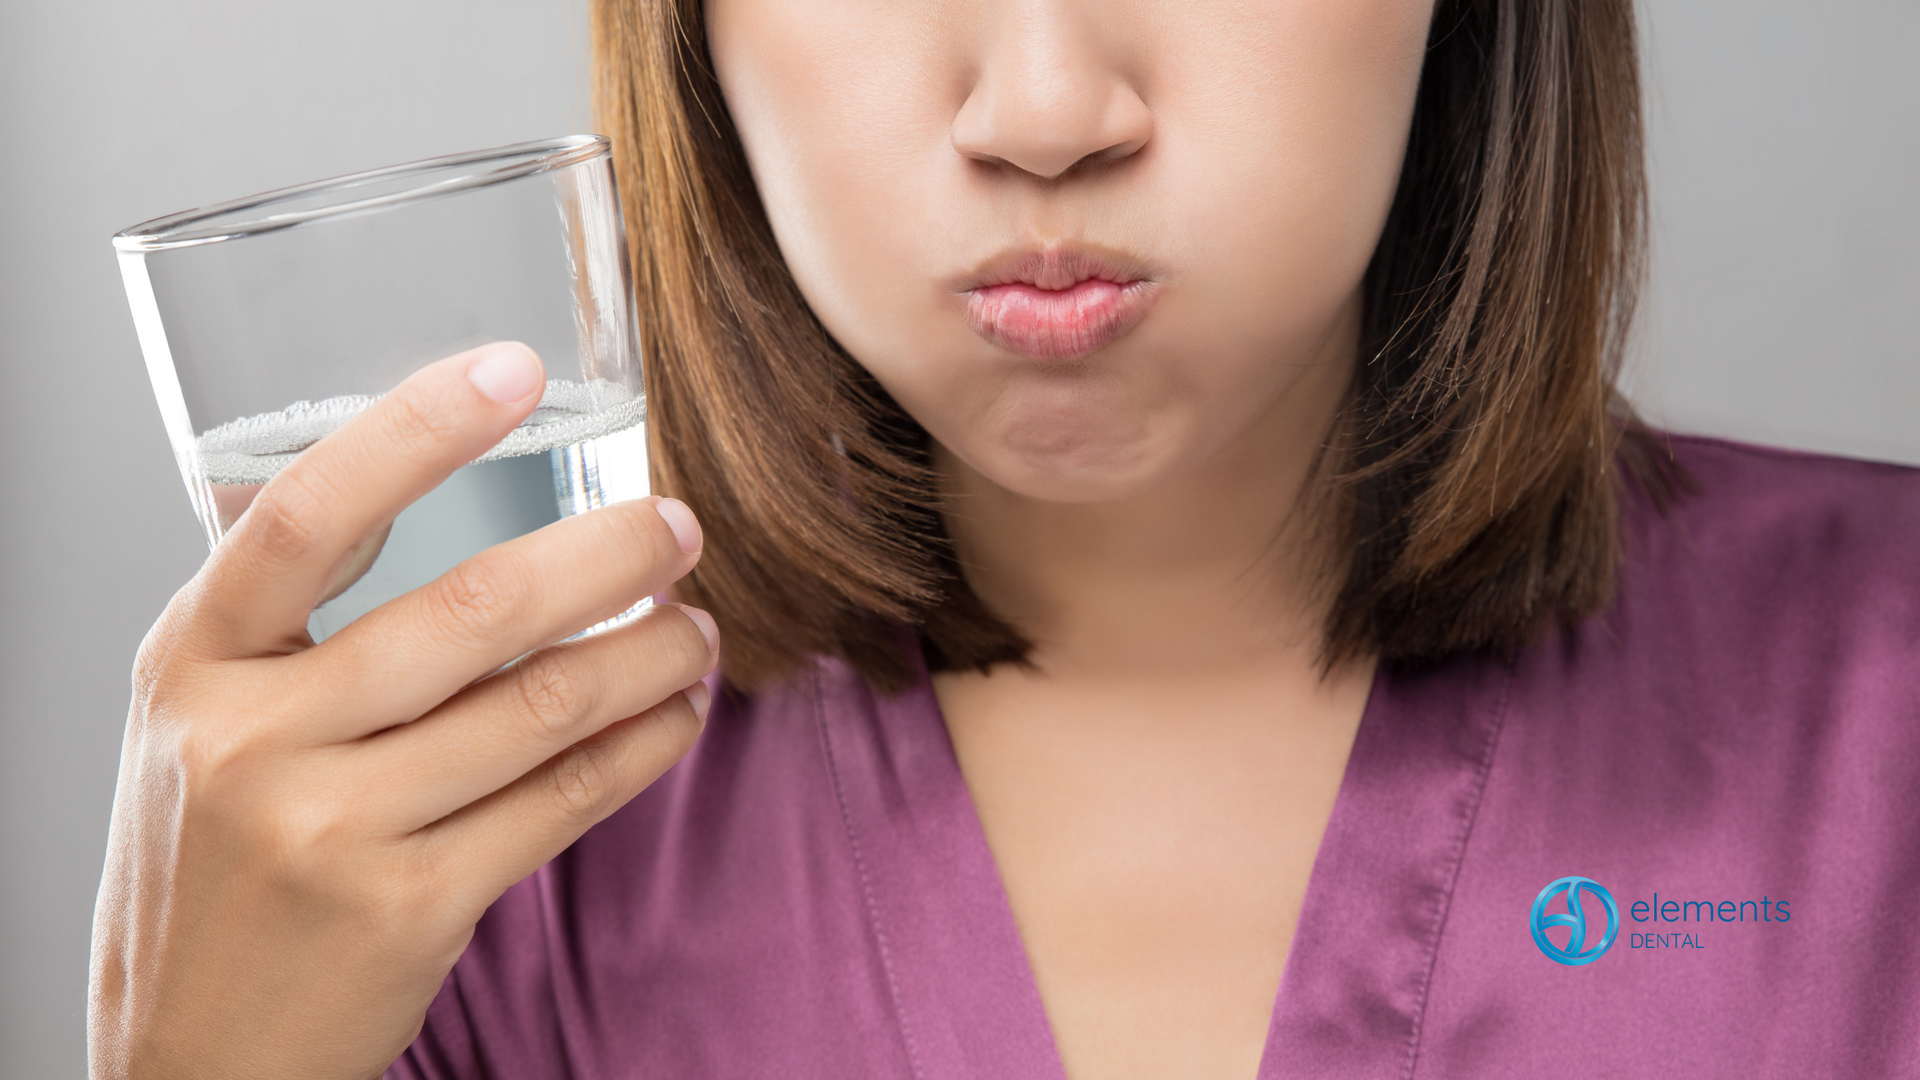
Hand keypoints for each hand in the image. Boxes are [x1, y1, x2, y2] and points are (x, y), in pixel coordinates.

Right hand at [88, 343, 715, 1079]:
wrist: (192, 1056)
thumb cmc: (211, 865)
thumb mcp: (199, 723)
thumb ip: (281, 621)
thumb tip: (411, 482)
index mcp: (193, 663)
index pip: (305, 514)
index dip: (417, 429)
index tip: (518, 368)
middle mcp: (253, 740)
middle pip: (471, 610)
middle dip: (606, 553)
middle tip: (678, 525)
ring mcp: (333, 830)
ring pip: (542, 707)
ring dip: (651, 652)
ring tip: (697, 626)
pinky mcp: (413, 907)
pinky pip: (566, 800)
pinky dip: (645, 745)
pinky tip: (680, 712)